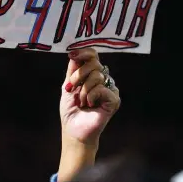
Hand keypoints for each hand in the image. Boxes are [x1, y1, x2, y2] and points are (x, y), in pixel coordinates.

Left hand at [57, 48, 119, 181]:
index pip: (93, 56)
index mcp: (91, 74)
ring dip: (83, 90)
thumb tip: (74, 51)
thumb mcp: (67, 86)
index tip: (72, 54)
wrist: (74, 130)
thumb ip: (72, 69)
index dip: (83, 52)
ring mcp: (109, 89)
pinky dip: (91, 96)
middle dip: (78, 75)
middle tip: (70, 88)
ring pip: (97, 75)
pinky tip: (89, 105)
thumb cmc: (71, 110)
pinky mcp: (114, 99)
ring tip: (81, 101)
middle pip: (94, 63)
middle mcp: (103, 79)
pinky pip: (102, 88)